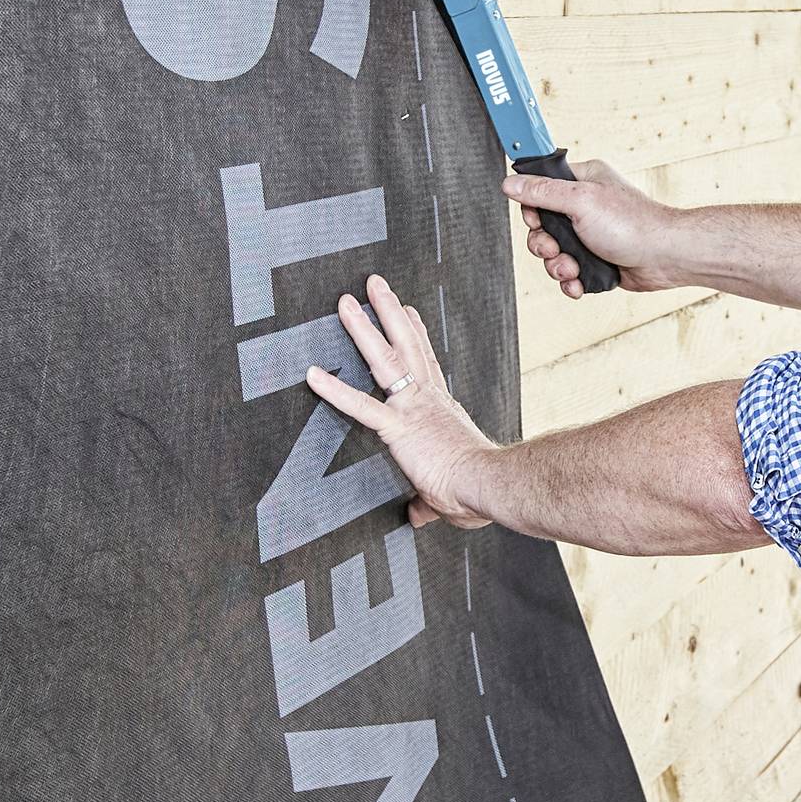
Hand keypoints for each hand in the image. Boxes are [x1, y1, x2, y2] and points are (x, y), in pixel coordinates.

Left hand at [306, 275, 503, 528]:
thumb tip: (417, 517)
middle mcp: (428, 400)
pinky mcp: (398, 427)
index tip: (406, 310)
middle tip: (374, 284)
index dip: (416, 334)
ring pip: (385, 360)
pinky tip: (312, 373)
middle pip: (406, 346)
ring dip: (363, 329)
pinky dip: (334, 390)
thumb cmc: (478, 491)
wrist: (488, 484)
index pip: (427, 363)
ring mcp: (412, 409)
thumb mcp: (450, 495)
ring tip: (345, 301)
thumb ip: (428, 503)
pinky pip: (361, 406)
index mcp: (442, 409)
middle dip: (387, 312)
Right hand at [504, 160, 679, 297]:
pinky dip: (570, 280)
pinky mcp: (596, 259)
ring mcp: (590, 234)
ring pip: (554, 252)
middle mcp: (585, 206)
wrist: (665, 258)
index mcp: (583, 181)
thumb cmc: (632, 224)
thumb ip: (542, 192)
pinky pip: (569, 271)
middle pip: (542, 226)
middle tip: (553, 250)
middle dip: (543, 244)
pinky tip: (578, 282)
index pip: (541, 188)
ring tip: (572, 269)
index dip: (532, 208)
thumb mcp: (580, 201)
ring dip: (557, 265)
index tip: (536, 220)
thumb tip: (510, 182)